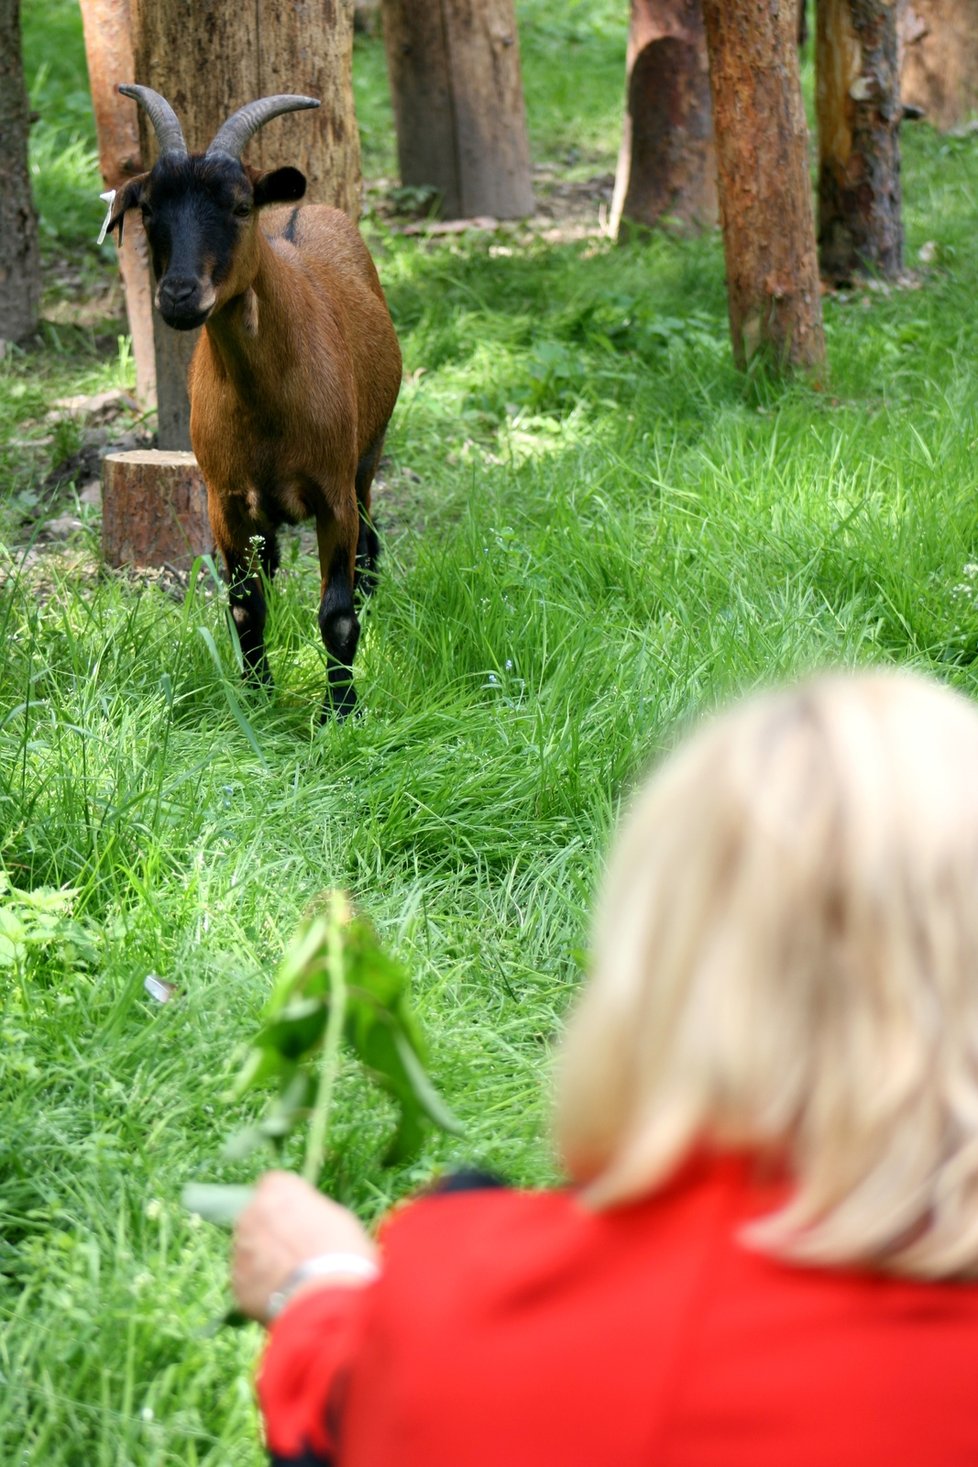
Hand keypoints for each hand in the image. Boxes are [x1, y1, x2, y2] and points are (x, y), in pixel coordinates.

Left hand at [231, 1171, 377, 1323]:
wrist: (327, 1301)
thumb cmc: (342, 1253)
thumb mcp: (335, 1218)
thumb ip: (309, 1212)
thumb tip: (305, 1221)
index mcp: (277, 1189)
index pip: (274, 1186)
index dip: (288, 1204)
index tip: (301, 1218)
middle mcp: (250, 1213)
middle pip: (257, 1218)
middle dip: (272, 1232)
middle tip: (297, 1252)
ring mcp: (240, 1250)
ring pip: (250, 1250)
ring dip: (264, 1260)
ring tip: (293, 1280)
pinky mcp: (236, 1284)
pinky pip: (249, 1281)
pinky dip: (262, 1288)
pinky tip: (285, 1297)